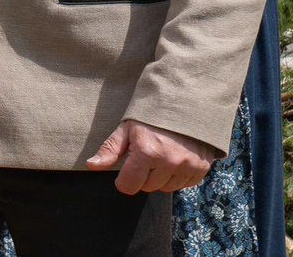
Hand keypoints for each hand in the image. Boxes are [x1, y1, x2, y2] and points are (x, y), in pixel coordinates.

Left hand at [87, 119, 215, 193]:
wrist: (186, 103)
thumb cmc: (151, 115)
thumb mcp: (127, 127)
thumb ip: (110, 149)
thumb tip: (92, 165)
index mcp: (147, 152)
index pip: (128, 186)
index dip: (123, 179)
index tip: (126, 168)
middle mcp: (168, 163)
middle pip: (146, 187)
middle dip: (143, 174)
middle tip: (146, 153)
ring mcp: (187, 167)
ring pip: (164, 189)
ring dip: (160, 177)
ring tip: (161, 154)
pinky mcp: (200, 170)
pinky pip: (182, 186)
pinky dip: (176, 176)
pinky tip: (175, 158)